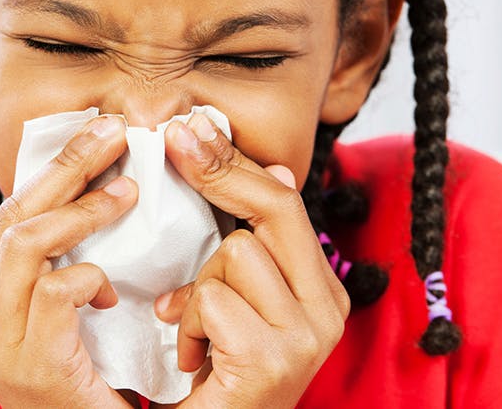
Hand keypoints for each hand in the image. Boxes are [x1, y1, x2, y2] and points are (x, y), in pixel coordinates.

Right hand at [0, 115, 140, 408]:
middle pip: (12, 215)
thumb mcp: (60, 321)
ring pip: (25, 241)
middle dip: (66, 165)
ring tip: (127, 191)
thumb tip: (96, 194)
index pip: (8, 216)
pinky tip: (111, 295)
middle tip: (113, 130)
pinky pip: (57, 291)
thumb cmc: (84, 387)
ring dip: (81, 209)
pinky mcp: (26, 360)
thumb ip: (58, 269)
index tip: (96, 136)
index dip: (52, 171)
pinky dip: (90, 278)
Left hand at [152, 113, 349, 408]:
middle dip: (218, 172)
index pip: (285, 202)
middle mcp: (329, 309)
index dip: (234, 160)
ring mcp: (307, 335)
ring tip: (197, 329)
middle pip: (275, 207)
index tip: (191, 127)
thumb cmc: (222, 374)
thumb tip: (273, 168)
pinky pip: (213, 299)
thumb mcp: (237, 302)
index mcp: (323, 289)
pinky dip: (191, 325)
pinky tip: (196, 357)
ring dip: (199, 287)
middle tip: (173, 141)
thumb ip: (250, 248)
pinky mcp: (274, 359)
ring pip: (234, 252)